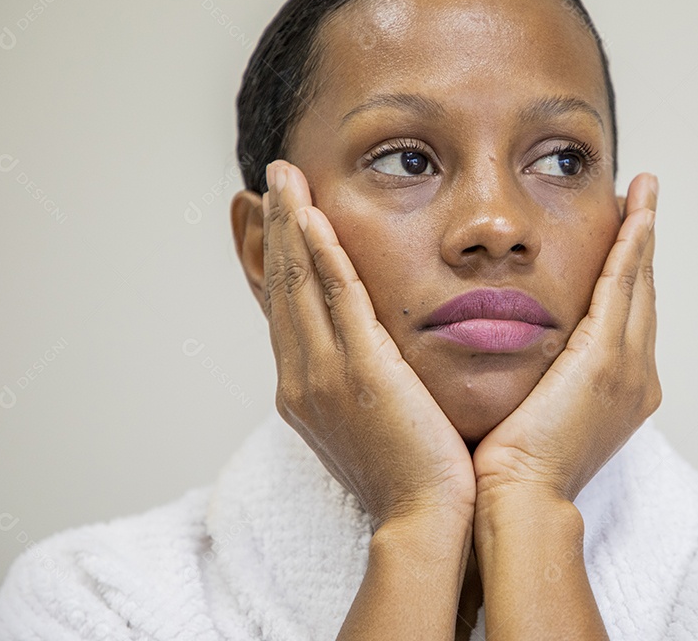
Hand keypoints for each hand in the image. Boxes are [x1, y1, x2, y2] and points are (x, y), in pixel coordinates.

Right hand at [262, 159, 475, 530]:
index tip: (273, 218)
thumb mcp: (375, 422)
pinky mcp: (358, 370)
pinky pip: (335, 297)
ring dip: (291, 224)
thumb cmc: (413, 476)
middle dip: (274, 229)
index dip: (274, 259)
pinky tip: (314, 214)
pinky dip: (322, 252)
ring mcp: (323, 374)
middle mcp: (301, 378)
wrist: (426, 520)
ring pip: (299, 283)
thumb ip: (365, 382)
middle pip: (281, 287)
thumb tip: (374, 357)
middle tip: (271, 180)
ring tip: (284, 178)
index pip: (283, 309)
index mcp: (304, 391)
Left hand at [471, 172, 659, 506]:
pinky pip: (623, 284)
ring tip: (642, 193)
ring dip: (641, 233)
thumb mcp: (529, 413)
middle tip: (641, 201)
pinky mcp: (607, 356)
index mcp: (620, 392)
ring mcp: (628, 366)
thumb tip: (513, 357)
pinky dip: (632, 244)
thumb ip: (534, 379)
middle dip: (641, 245)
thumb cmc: (512, 468)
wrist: (518, 498)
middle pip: (641, 294)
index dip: (626, 274)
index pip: (624, 318)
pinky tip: (634, 211)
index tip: (622, 238)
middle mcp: (636, 376)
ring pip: (637, 282)